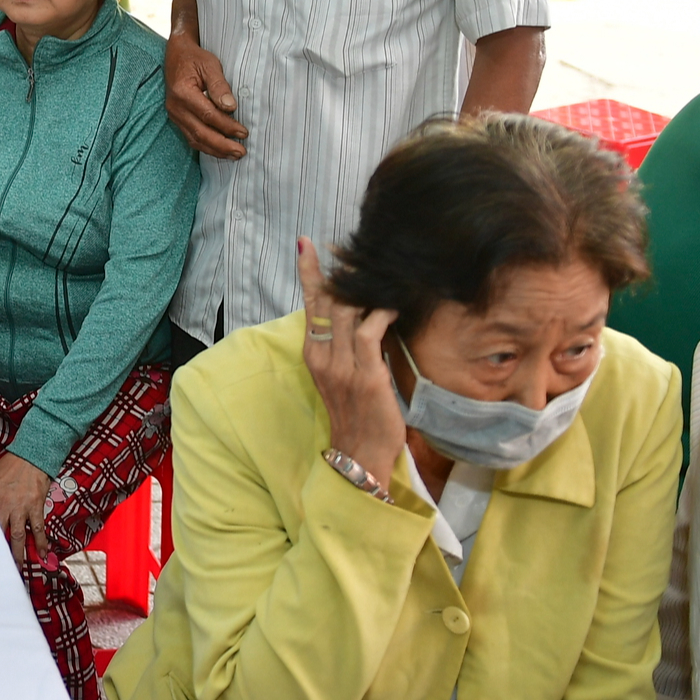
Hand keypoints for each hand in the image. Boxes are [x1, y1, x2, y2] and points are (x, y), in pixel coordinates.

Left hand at [0, 452, 58, 557]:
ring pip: (18, 536)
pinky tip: (42, 554)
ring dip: (18, 554)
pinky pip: (38, 528)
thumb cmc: (8, 467)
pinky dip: (41, 542)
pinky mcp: (36, 507)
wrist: (31, 456)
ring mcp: (21, 507)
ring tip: (17, 570)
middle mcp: (4, 505)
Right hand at [165, 33, 247, 158]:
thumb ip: (219, 86)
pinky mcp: (178, 119)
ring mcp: (175, 115)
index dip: (227, 126)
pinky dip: (206, 146)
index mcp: (183, 93)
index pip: (208, 115)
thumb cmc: (195, 59)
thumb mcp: (210, 65)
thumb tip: (230, 107)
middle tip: (241, 152)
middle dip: (222, 145)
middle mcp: (176, 108)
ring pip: (195, 139)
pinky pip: (191, 137)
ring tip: (234, 155)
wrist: (176, 56)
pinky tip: (220, 150)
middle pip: (200, 133)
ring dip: (215, 150)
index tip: (244, 132)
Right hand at [297, 238, 404, 489]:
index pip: (309, 305)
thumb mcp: (341, 377)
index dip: (309, 274)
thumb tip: (361, 315)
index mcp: (313, 355)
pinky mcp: (365, 375)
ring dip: (362, 288)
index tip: (306, 246)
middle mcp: (322, 357)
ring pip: (344, 311)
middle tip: (347, 246)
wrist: (360, 453)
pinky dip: (380, 313)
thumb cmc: (356, 414)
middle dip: (333, 270)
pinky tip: (393, 303)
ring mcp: (342, 366)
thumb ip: (345, 347)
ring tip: (377, 271)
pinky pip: (368, 332)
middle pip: (324, 301)